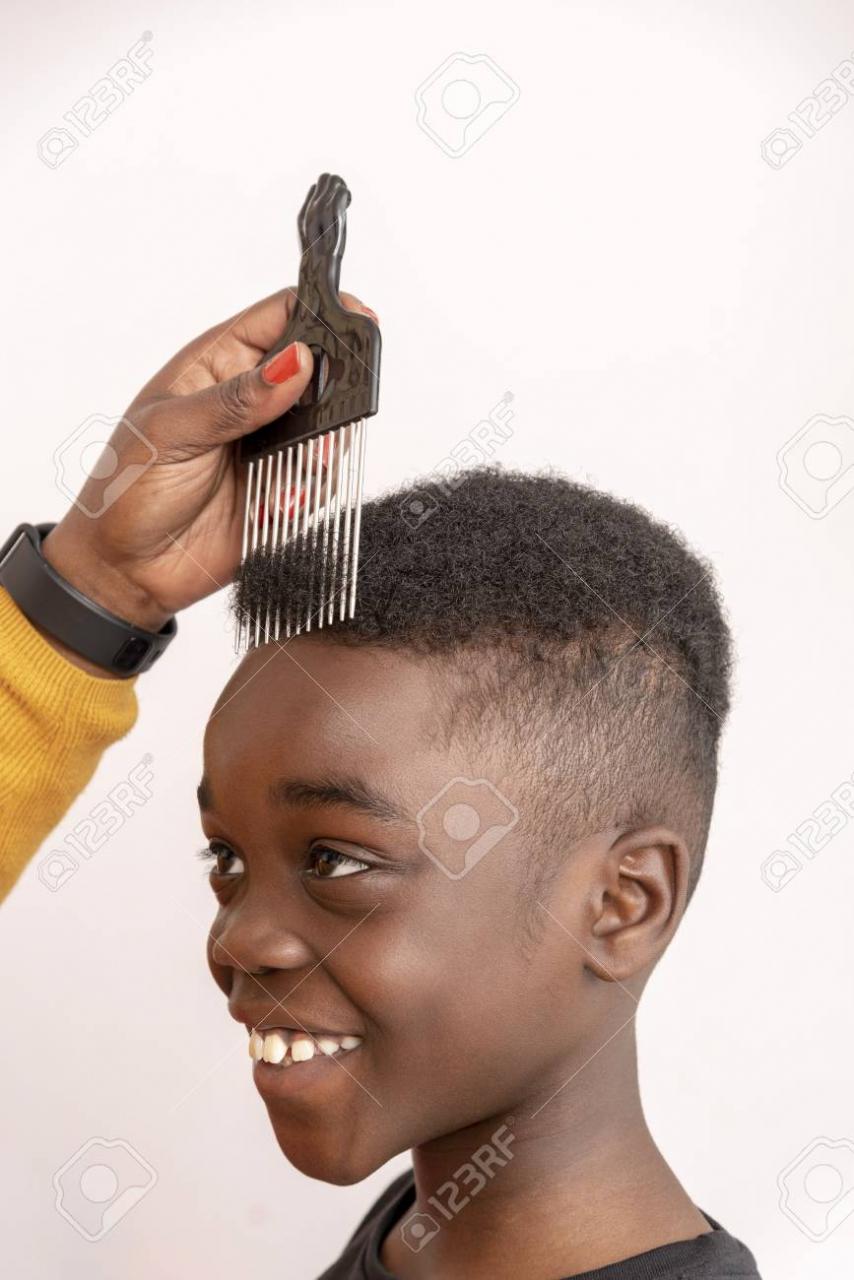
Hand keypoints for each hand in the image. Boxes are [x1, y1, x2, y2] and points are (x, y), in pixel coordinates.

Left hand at [42, 288, 376, 657]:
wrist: (126, 571)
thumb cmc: (127, 491)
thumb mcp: (173, 433)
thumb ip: (236, 400)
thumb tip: (296, 362)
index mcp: (218, 364)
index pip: (282, 316)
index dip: (322, 312)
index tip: (355, 321)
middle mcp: (250, 400)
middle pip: (320, 372)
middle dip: (333, 396)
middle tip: (322, 426)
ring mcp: (270, 446)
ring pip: (328, 431)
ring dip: (319, 455)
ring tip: (290, 480)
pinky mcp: (283, 491)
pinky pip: (320, 483)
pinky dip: (307, 496)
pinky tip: (275, 509)